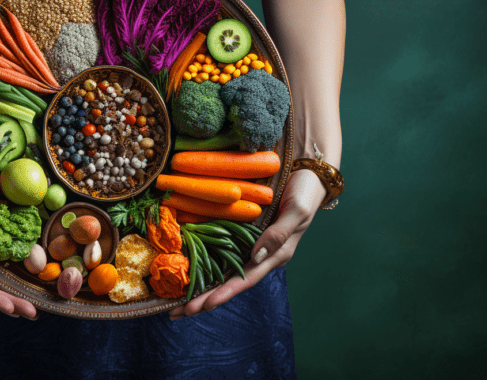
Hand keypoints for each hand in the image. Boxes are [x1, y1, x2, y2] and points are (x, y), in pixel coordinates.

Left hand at [168, 169, 325, 319]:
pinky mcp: (244, 232)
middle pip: (230, 282)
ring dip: (202, 287)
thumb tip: (256, 255)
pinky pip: (222, 252)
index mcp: (276, 254)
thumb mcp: (297, 211)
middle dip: (205, 299)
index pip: (246, 279)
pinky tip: (189, 272)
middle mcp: (261, 254)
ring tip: (178, 303)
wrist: (308, 172)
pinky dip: (206, 264)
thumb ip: (278, 234)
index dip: (224, 293)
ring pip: (223, 271)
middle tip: (178, 313)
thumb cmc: (305, 191)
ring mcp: (252, 245)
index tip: (204, 305)